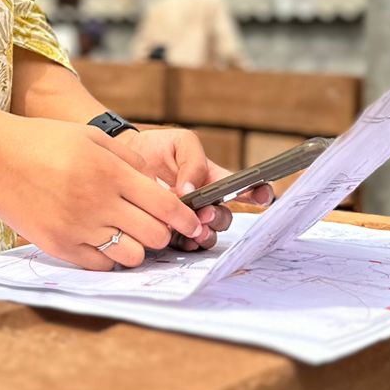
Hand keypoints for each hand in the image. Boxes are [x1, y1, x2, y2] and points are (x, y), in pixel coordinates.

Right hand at [0, 115, 213, 271]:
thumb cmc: (42, 140)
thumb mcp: (91, 137)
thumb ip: (129, 162)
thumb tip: (161, 189)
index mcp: (108, 172)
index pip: (165, 205)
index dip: (186, 218)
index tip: (194, 223)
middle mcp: (96, 203)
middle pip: (154, 235)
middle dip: (163, 233)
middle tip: (157, 226)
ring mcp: (76, 228)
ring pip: (131, 256)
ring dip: (137, 247)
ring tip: (128, 234)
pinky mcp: (57, 247)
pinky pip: (100, 265)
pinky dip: (108, 257)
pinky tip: (101, 239)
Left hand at [118, 126, 273, 251]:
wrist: (125, 159)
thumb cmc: (158, 148)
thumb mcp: (182, 144)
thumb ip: (194, 163)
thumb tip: (192, 190)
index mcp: (215, 179)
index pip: (243, 189)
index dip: (258, 194)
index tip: (263, 194)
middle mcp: (206, 202)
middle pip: (225, 218)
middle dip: (220, 217)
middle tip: (206, 212)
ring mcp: (190, 219)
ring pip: (209, 234)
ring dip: (206, 234)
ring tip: (195, 228)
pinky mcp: (172, 230)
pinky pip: (187, 245)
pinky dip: (187, 244)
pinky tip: (182, 239)